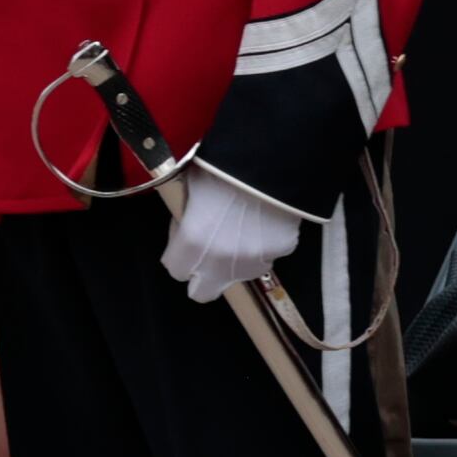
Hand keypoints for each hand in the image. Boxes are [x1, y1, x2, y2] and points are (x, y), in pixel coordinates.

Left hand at [165, 170, 304, 303]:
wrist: (269, 163)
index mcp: (191, 245)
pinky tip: (265, 222)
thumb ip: (184, 221)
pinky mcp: (281, 253)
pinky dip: (265, 245)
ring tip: (242, 231)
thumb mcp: (188, 192)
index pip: (175, 270)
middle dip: (203, 278)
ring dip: (236, 262)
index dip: (179, 257)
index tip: (185, 244)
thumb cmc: (221, 172)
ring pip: (240, 275)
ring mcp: (253, 261)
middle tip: (209, 256)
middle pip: (203, 292)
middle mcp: (220, 262)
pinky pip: (268, 256)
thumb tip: (186, 228)